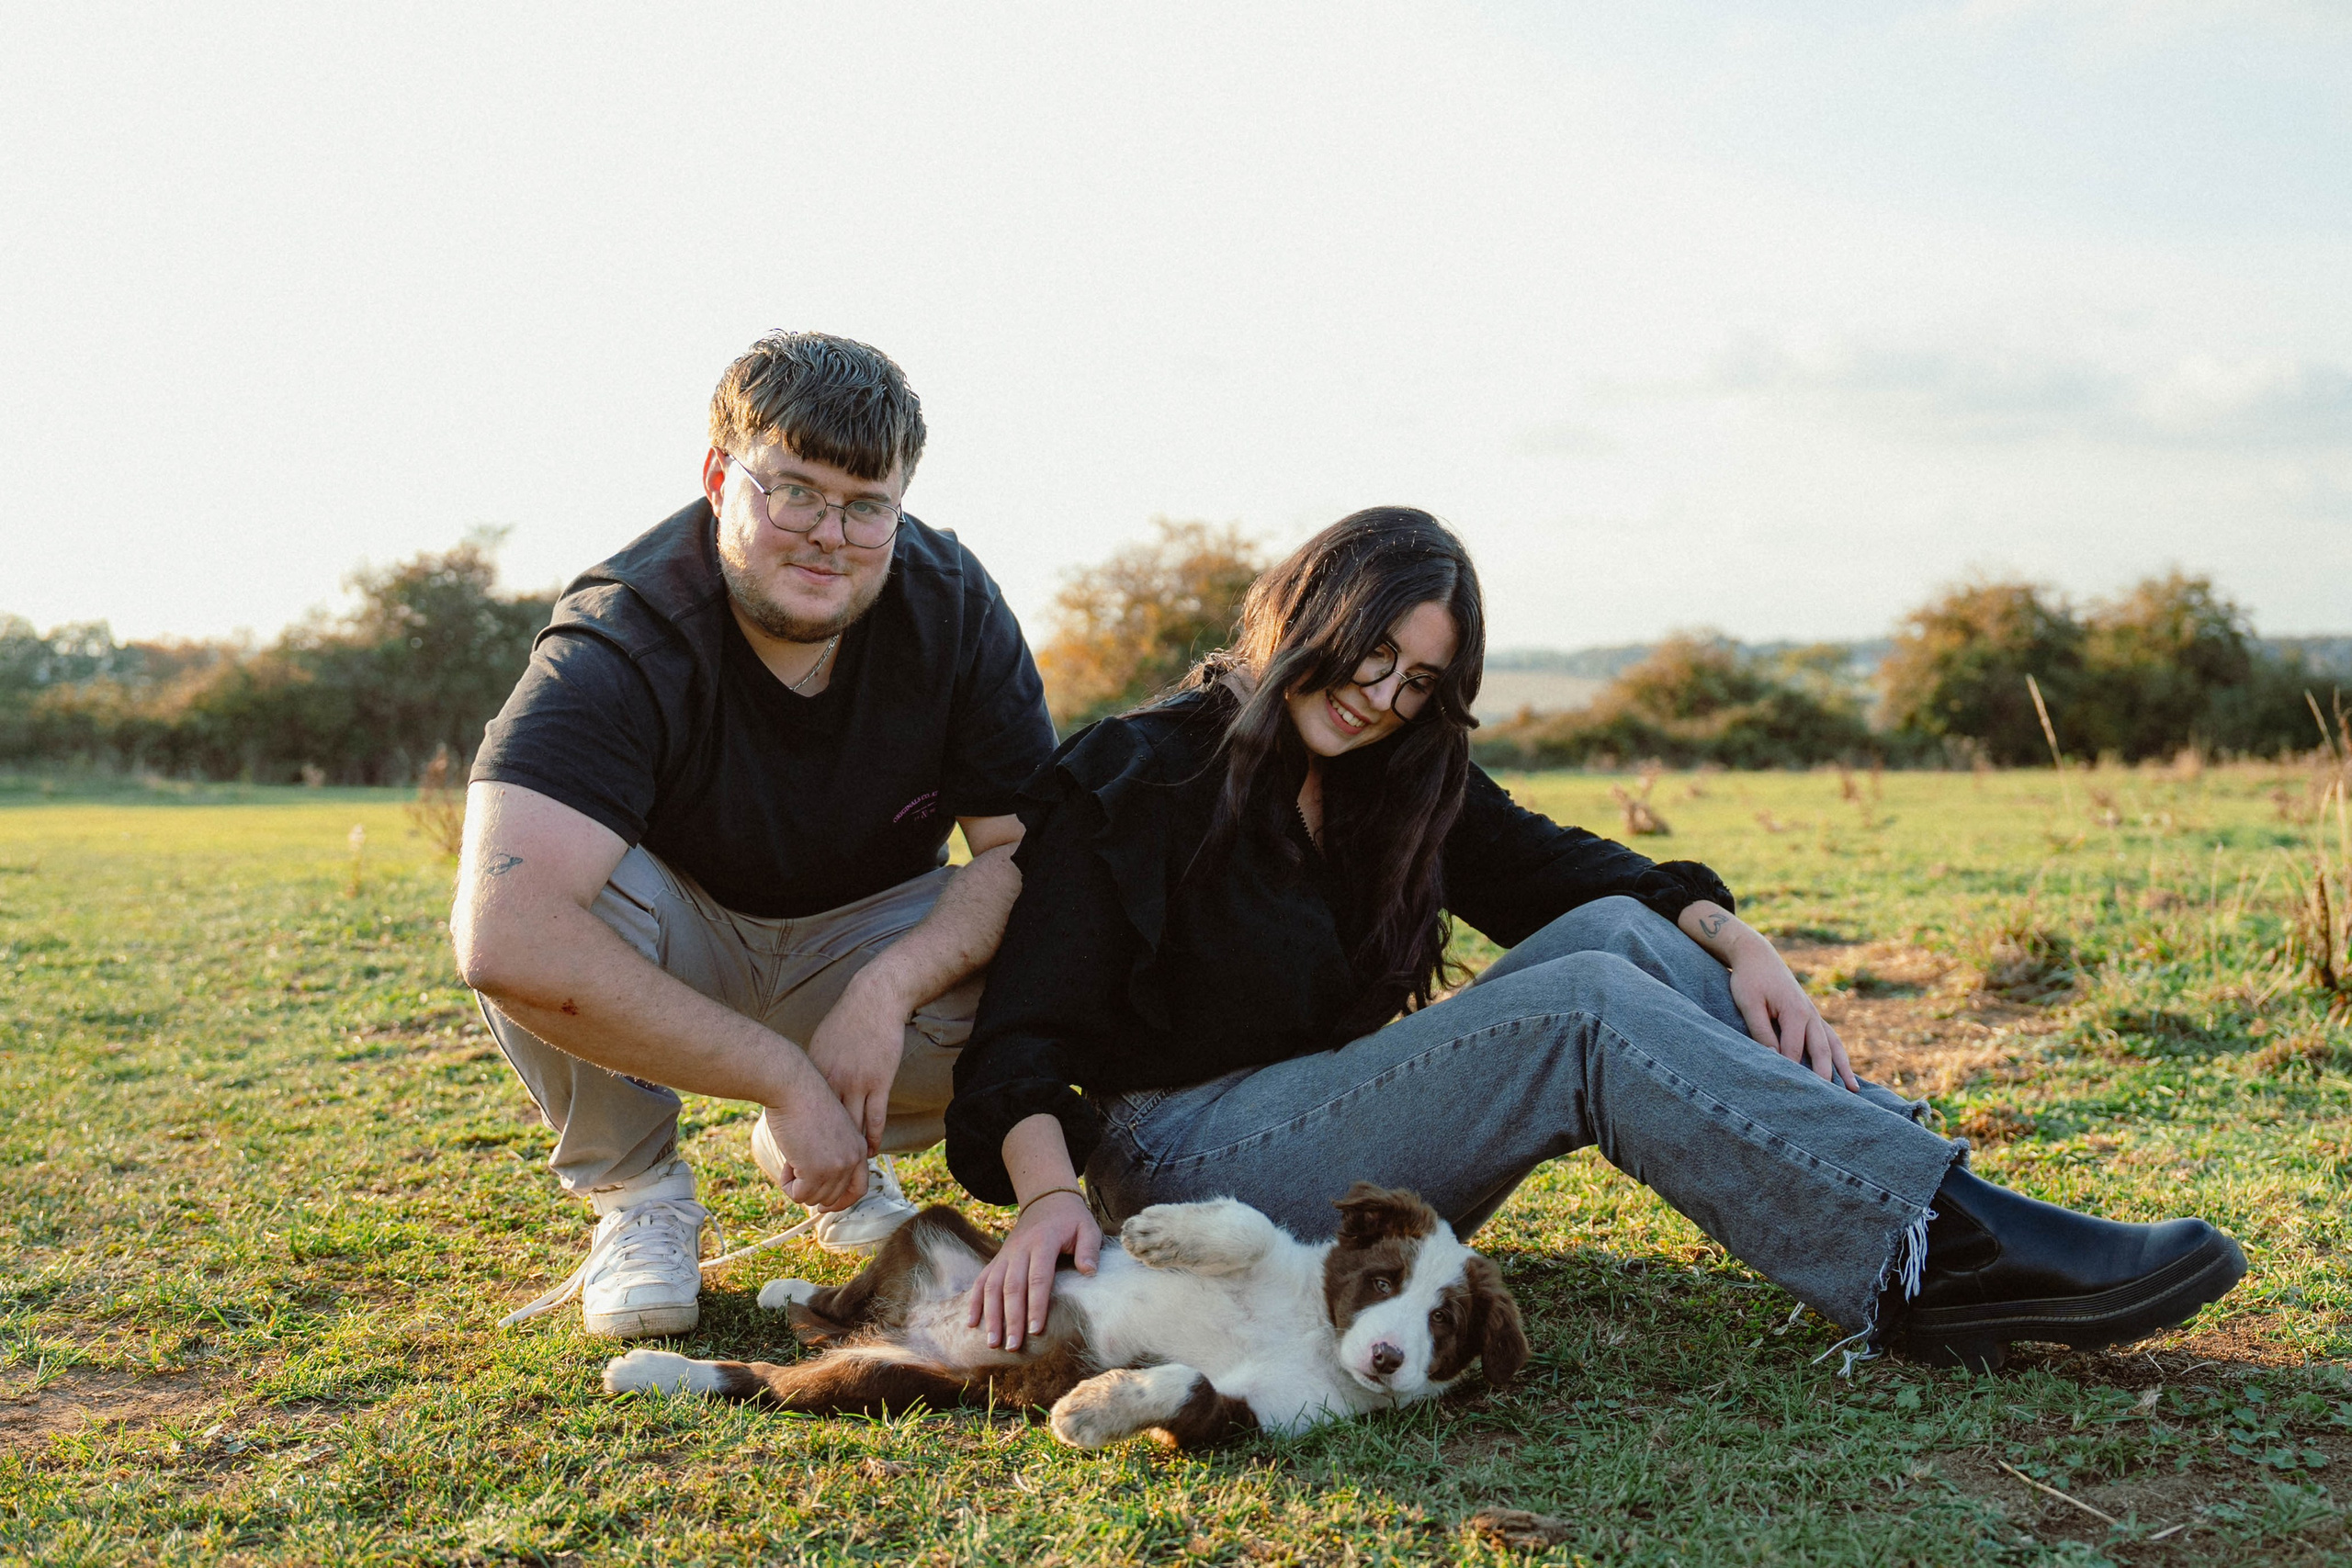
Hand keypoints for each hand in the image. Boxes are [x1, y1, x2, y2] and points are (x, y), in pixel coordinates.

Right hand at [758, 1097, 869, 1211]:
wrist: (792, 1087)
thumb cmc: (803, 1103)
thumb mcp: (828, 1132)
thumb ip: (831, 1155)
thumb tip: (815, 1186)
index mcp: (859, 1147)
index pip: (859, 1188)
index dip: (841, 1201)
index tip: (824, 1206)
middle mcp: (853, 1159)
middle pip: (832, 1197)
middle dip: (810, 1189)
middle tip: (795, 1169)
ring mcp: (837, 1166)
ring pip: (813, 1198)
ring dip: (796, 1184)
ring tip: (791, 1158)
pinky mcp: (817, 1171)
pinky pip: (798, 1195)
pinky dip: (787, 1184)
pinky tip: (786, 1161)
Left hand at [804, 971, 911, 1156]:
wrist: (873, 1001)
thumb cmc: (845, 1022)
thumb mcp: (819, 1046)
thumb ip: (813, 1071)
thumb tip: (802, 1089)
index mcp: (816, 1073)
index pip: (804, 1114)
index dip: (800, 1140)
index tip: (797, 1160)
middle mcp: (834, 1081)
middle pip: (825, 1126)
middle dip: (819, 1154)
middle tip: (817, 1176)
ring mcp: (858, 1082)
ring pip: (851, 1127)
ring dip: (848, 1152)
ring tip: (845, 1171)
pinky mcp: (880, 1081)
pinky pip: (876, 1117)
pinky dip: (872, 1138)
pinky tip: (869, 1152)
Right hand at [967, 1190, 1099, 1350]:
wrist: (1046, 1199)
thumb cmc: (1071, 1219)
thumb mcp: (1087, 1227)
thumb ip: (1089, 1248)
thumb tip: (1089, 1272)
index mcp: (1043, 1242)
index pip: (1038, 1278)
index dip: (1036, 1305)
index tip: (1036, 1330)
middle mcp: (1020, 1249)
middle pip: (1012, 1287)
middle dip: (1011, 1318)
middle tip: (1013, 1346)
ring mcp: (1005, 1255)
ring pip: (993, 1286)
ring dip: (991, 1315)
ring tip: (992, 1342)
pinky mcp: (997, 1259)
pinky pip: (981, 1280)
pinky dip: (974, 1301)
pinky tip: (972, 1323)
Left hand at [1726, 934, 1858, 1090]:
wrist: (1757, 955)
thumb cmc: (1749, 979)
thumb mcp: (1749, 1005)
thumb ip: (1761, 1031)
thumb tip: (1773, 1057)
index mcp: (1795, 1012)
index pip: (1794, 1051)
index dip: (1791, 1072)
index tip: (1791, 1095)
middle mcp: (1810, 1015)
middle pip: (1822, 1051)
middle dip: (1827, 1077)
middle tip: (1832, 1103)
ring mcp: (1813, 1014)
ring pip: (1832, 1045)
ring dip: (1843, 1067)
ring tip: (1854, 1090)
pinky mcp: (1810, 1014)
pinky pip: (1829, 1037)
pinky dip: (1838, 1054)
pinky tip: (1843, 1070)